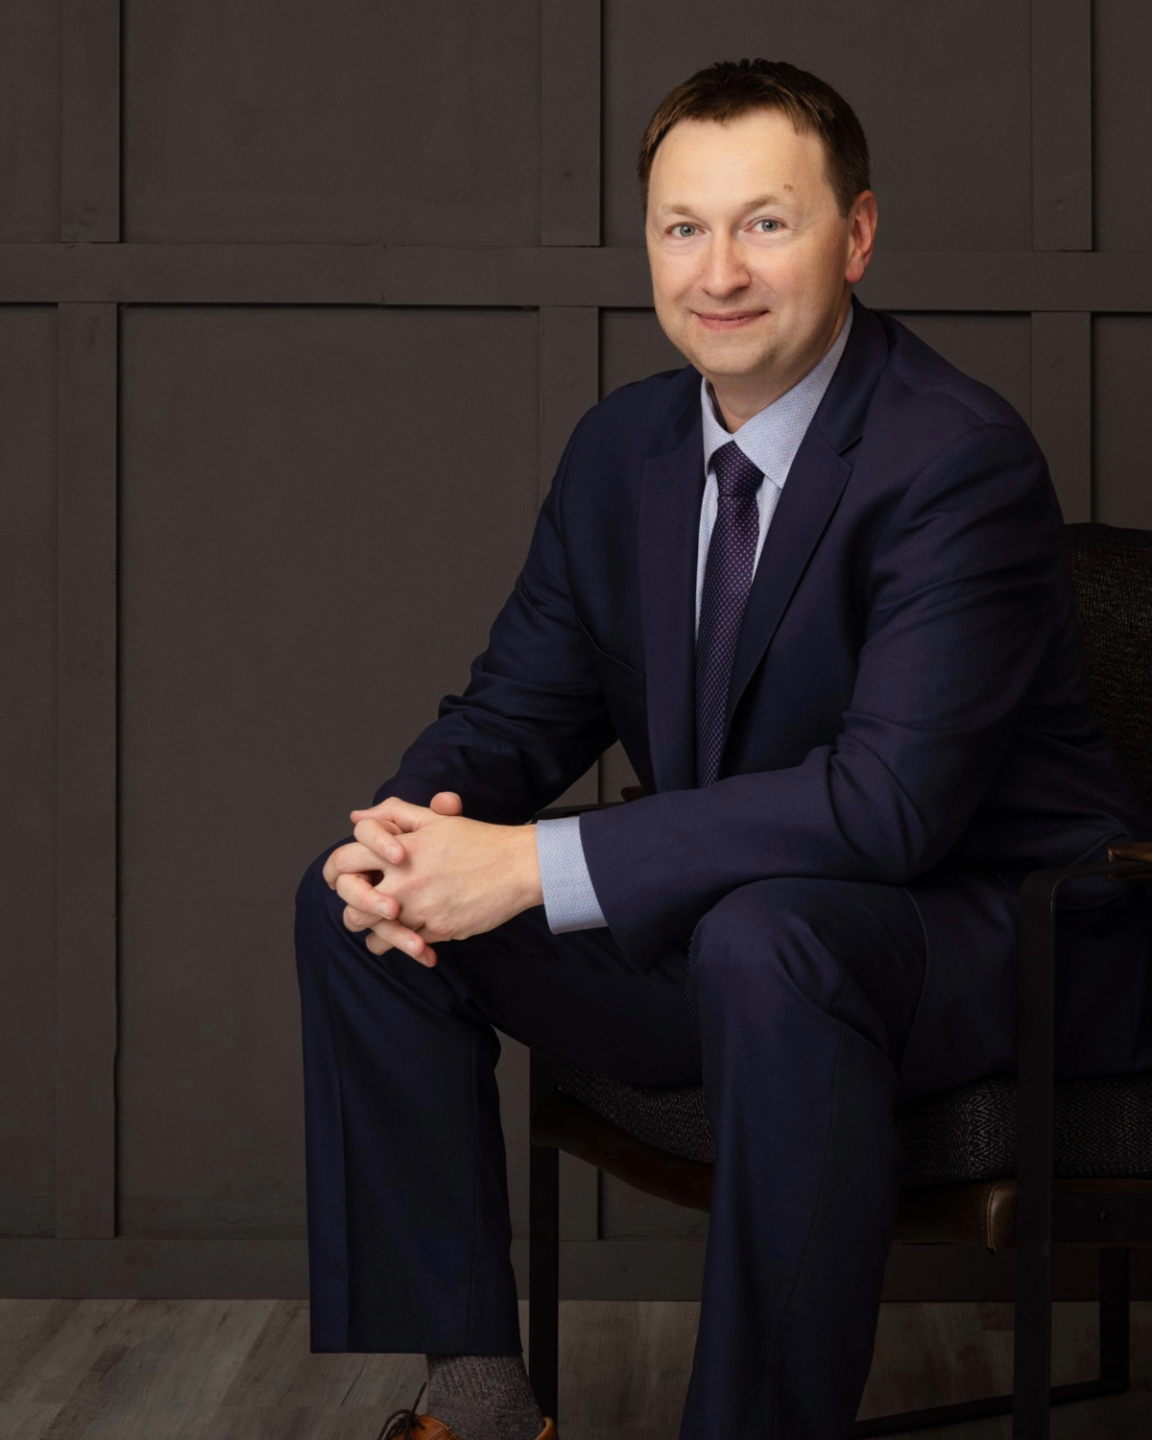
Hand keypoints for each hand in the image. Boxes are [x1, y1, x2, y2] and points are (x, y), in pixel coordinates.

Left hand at [322, 792, 463, 965]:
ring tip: (389, 924)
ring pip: (377, 932)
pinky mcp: (438, 930)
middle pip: (352, 905)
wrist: (518, 866)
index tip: (343, 879)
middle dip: (355, 909)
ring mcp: (420, 908)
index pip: (343, 861)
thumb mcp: (434, 820)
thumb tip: (355, 817)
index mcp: (398, 849)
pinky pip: (408, 945)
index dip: (336, 872)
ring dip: (378, 932)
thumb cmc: (477, 841)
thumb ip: (392, 815)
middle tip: (364, 909)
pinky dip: (408, 943)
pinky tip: (416, 936)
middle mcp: (404, 880)